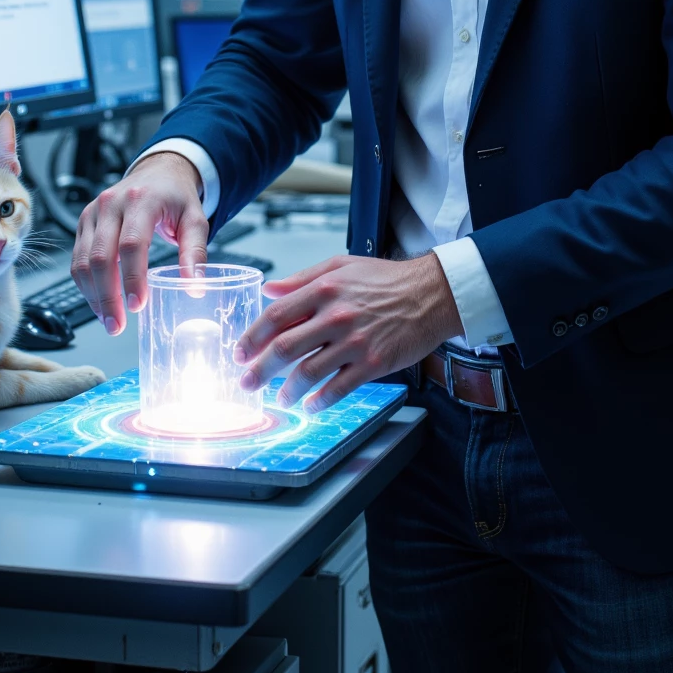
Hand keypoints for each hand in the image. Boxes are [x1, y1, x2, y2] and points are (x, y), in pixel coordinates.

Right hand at [71, 153, 206, 335]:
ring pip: (83, 261)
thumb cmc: (175, 196)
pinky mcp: (84, 223)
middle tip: (118, 325)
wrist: (157, 173)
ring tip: (109, 320)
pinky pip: (77, 259)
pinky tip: (99, 302)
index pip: (131, 244)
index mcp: (141, 200)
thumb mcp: (195, 219)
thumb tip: (194, 286)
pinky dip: (86, 285)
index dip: (132, 278)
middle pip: (101, 257)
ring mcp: (93, 213)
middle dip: (107, 296)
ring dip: (94, 296)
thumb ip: (195, 252)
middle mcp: (110, 204)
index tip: (137, 305)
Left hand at [234, 252, 461, 412]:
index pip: (277, 315)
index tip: (240, 352)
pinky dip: (320, 401)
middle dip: (260, 370)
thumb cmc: (387, 280)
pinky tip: (311, 406)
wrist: (431, 294)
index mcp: (324, 290)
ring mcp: (355, 342)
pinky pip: (339, 388)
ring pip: (308, 372)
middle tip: (247, 382)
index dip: (253, 337)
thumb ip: (301, 279)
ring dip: (288, 390)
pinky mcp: (374, 364)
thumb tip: (268, 290)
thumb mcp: (340, 266)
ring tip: (280, 398)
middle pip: (285, 348)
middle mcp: (336, 316)